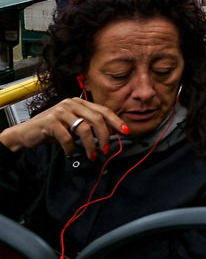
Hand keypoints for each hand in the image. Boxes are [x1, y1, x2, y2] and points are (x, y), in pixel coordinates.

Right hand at [0, 97, 124, 158]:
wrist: (26, 133)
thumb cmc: (52, 130)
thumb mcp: (73, 126)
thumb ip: (88, 126)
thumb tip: (109, 135)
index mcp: (79, 102)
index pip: (103, 110)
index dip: (116, 120)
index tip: (126, 131)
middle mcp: (71, 103)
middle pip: (97, 118)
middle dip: (105, 135)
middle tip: (107, 149)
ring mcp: (60, 111)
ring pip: (84, 128)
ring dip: (90, 145)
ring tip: (92, 155)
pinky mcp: (50, 121)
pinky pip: (67, 137)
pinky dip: (71, 148)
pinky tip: (71, 153)